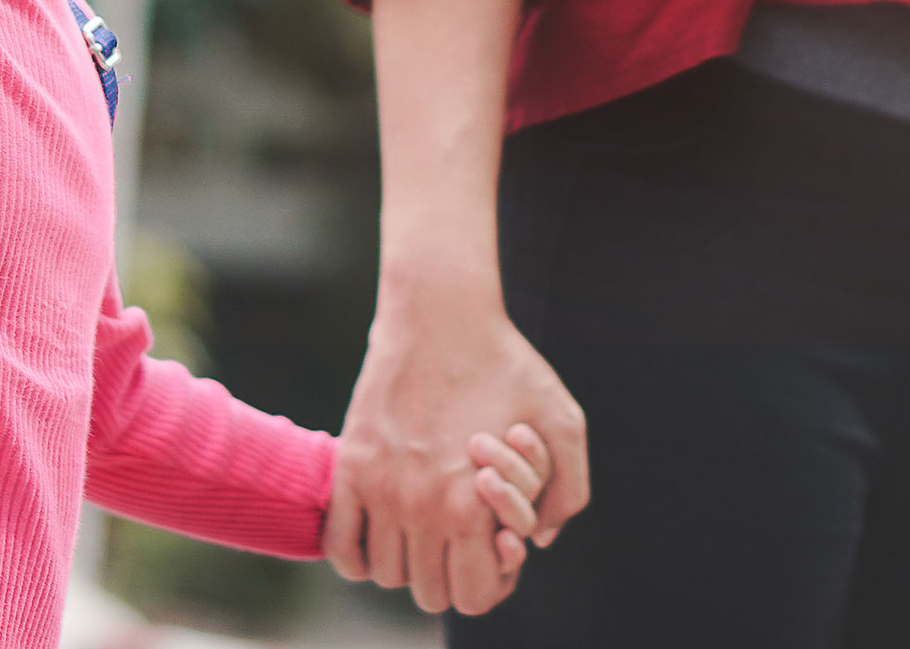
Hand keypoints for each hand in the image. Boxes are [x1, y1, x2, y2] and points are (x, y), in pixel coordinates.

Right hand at [324, 279, 588, 615]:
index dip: (490, 584)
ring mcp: (381, 490)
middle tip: (461, 539)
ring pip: (387, 575)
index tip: (495, 550)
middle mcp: (423, 507)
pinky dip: (358, 557)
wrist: (441, 314)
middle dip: (451, 576)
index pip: (473, 595)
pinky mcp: (351, 467)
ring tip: (426, 528)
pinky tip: (382, 531)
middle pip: (429, 593)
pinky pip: (341, 547)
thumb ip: (568, 490)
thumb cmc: (508, 363)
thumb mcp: (562, 419)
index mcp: (474, 505)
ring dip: (407, 564)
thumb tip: (539, 540)